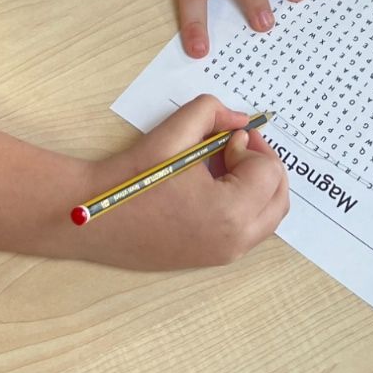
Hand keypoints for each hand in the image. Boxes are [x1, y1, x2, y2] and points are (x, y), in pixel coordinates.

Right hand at [63, 95, 288, 269]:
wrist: (93, 216)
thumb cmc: (133, 176)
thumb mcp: (175, 132)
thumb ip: (214, 113)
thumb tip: (240, 121)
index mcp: (230, 212)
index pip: (268, 172)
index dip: (250, 145)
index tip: (225, 136)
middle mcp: (234, 241)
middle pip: (278, 199)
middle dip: (264, 165)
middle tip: (237, 144)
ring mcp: (222, 255)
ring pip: (265, 217)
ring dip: (255, 186)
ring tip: (222, 162)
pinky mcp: (209, 259)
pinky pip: (246, 230)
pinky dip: (243, 204)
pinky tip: (211, 184)